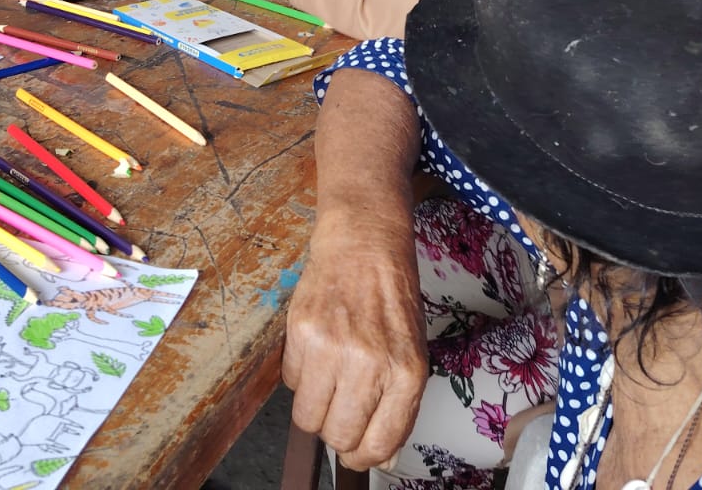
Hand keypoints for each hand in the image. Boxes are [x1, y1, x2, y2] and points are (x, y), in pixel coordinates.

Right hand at [284, 209, 427, 469]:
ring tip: (327, 379)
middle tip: (339, 410)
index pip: (378, 445)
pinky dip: (300, 376)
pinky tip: (317, 350)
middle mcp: (371, 364)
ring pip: (307, 418)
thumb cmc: (392, 299)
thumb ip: (400, 407)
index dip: (362, 456)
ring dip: (314, 408)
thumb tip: (382, 455)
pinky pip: (290, 383)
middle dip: (336, 433)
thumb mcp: (412, 353)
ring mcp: (333, 348)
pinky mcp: (301, 333)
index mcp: (406, 373)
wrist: (365, 244)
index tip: (356, 450)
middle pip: (338, 436)